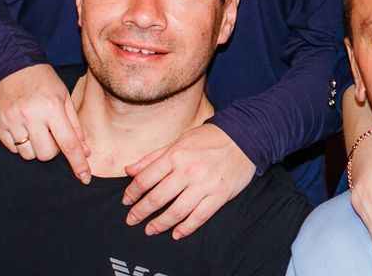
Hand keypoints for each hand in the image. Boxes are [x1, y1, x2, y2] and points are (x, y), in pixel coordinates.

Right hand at [0, 63, 89, 182]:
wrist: (14, 66)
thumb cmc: (45, 82)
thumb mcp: (65, 98)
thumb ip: (75, 126)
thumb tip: (85, 152)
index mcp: (52, 107)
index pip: (68, 143)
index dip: (78, 163)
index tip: (85, 178)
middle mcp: (31, 115)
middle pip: (46, 154)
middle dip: (52, 150)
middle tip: (51, 133)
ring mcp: (12, 120)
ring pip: (28, 154)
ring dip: (36, 147)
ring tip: (36, 128)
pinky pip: (12, 149)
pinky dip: (20, 143)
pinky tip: (23, 126)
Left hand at [121, 123, 255, 238]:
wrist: (244, 138)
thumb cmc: (208, 138)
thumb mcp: (178, 141)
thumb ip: (153, 157)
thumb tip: (129, 170)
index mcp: (175, 155)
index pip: (146, 178)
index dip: (132, 192)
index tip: (126, 201)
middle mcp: (188, 171)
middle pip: (158, 198)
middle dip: (141, 212)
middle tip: (131, 220)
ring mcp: (205, 184)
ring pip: (177, 211)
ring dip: (160, 223)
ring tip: (150, 229)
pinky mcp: (219, 195)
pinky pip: (199, 217)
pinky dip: (186, 228)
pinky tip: (176, 233)